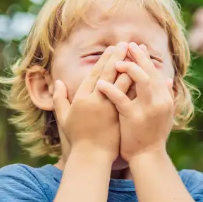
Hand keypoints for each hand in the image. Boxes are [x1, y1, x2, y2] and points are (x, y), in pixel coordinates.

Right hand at [53, 43, 130, 159]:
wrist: (92, 157)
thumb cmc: (78, 138)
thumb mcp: (64, 118)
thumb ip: (60, 99)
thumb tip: (57, 81)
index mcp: (82, 99)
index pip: (95, 74)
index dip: (103, 61)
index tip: (111, 49)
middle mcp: (96, 101)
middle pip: (108, 74)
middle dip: (117, 58)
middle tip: (125, 44)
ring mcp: (109, 108)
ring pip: (121, 83)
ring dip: (129, 68)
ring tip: (136, 57)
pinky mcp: (120, 116)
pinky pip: (130, 97)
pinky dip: (137, 86)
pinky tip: (145, 76)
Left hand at [96, 42, 174, 161]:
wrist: (148, 157)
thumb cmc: (153, 136)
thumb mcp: (164, 115)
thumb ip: (166, 96)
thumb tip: (168, 79)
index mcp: (165, 99)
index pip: (155, 73)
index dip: (145, 59)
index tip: (136, 47)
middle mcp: (159, 101)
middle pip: (149, 72)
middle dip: (137, 57)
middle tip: (126, 45)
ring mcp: (148, 109)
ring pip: (140, 81)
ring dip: (127, 68)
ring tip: (115, 61)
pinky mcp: (133, 117)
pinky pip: (121, 99)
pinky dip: (111, 89)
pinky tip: (100, 83)